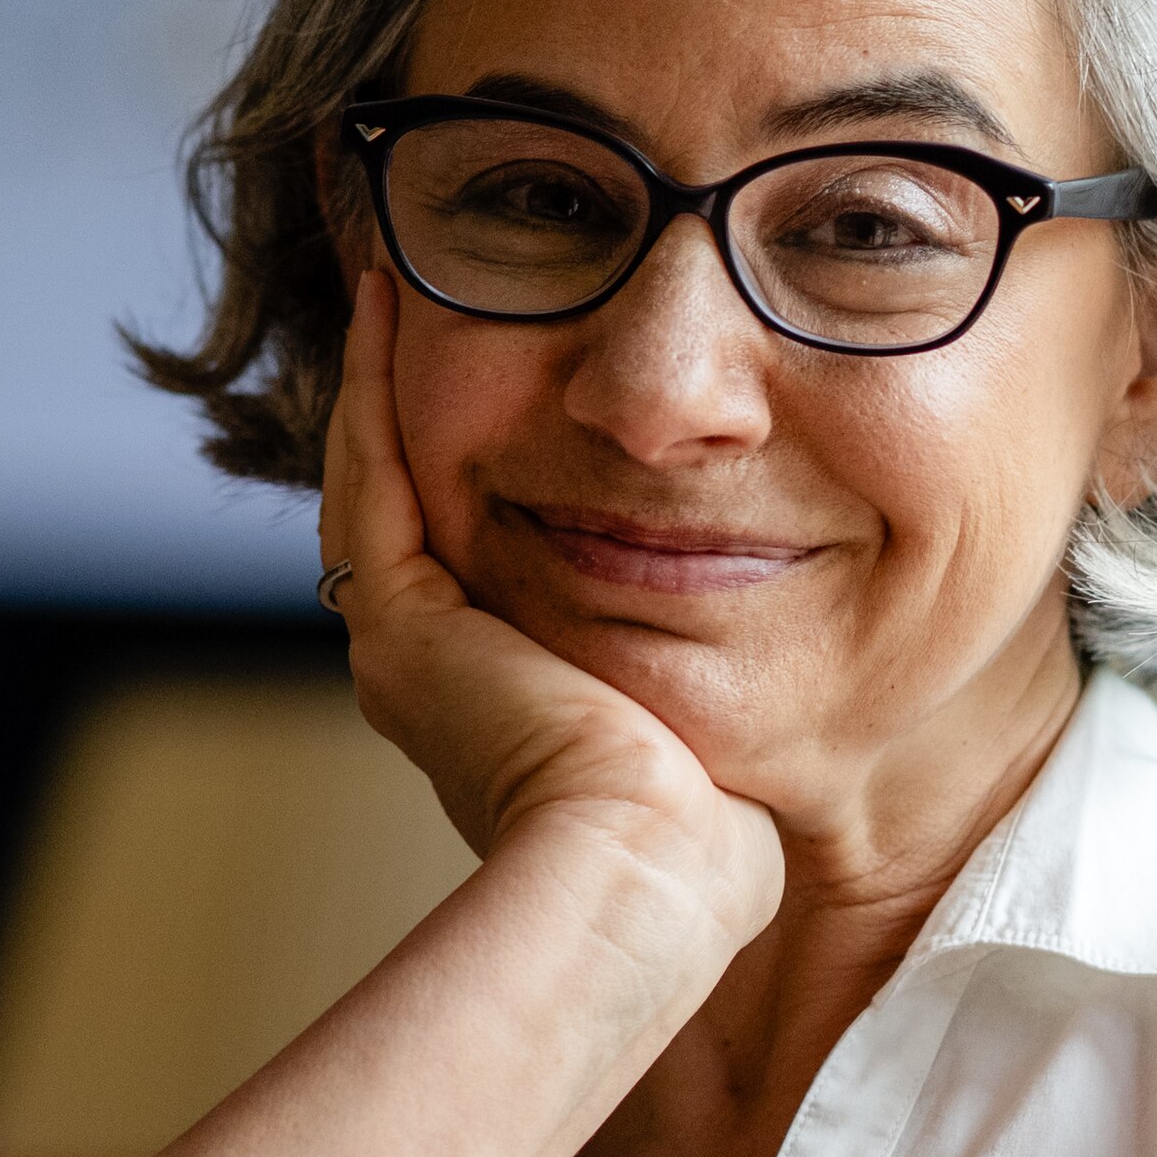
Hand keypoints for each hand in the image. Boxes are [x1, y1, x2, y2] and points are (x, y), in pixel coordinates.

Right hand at [322, 264, 782, 938]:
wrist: (651, 875)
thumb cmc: (708, 840)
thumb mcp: (713, 732)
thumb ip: (711, 671)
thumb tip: (782, 616)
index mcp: (499, 701)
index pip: (476, 557)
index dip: (487, 463)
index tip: (519, 380)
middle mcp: (432, 673)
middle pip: (416, 509)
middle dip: (427, 405)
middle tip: (429, 301)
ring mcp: (405, 648)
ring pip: (380, 481)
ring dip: (390, 380)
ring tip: (396, 280)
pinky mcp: (402, 626)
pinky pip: (375, 475)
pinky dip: (377, 388)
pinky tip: (390, 305)